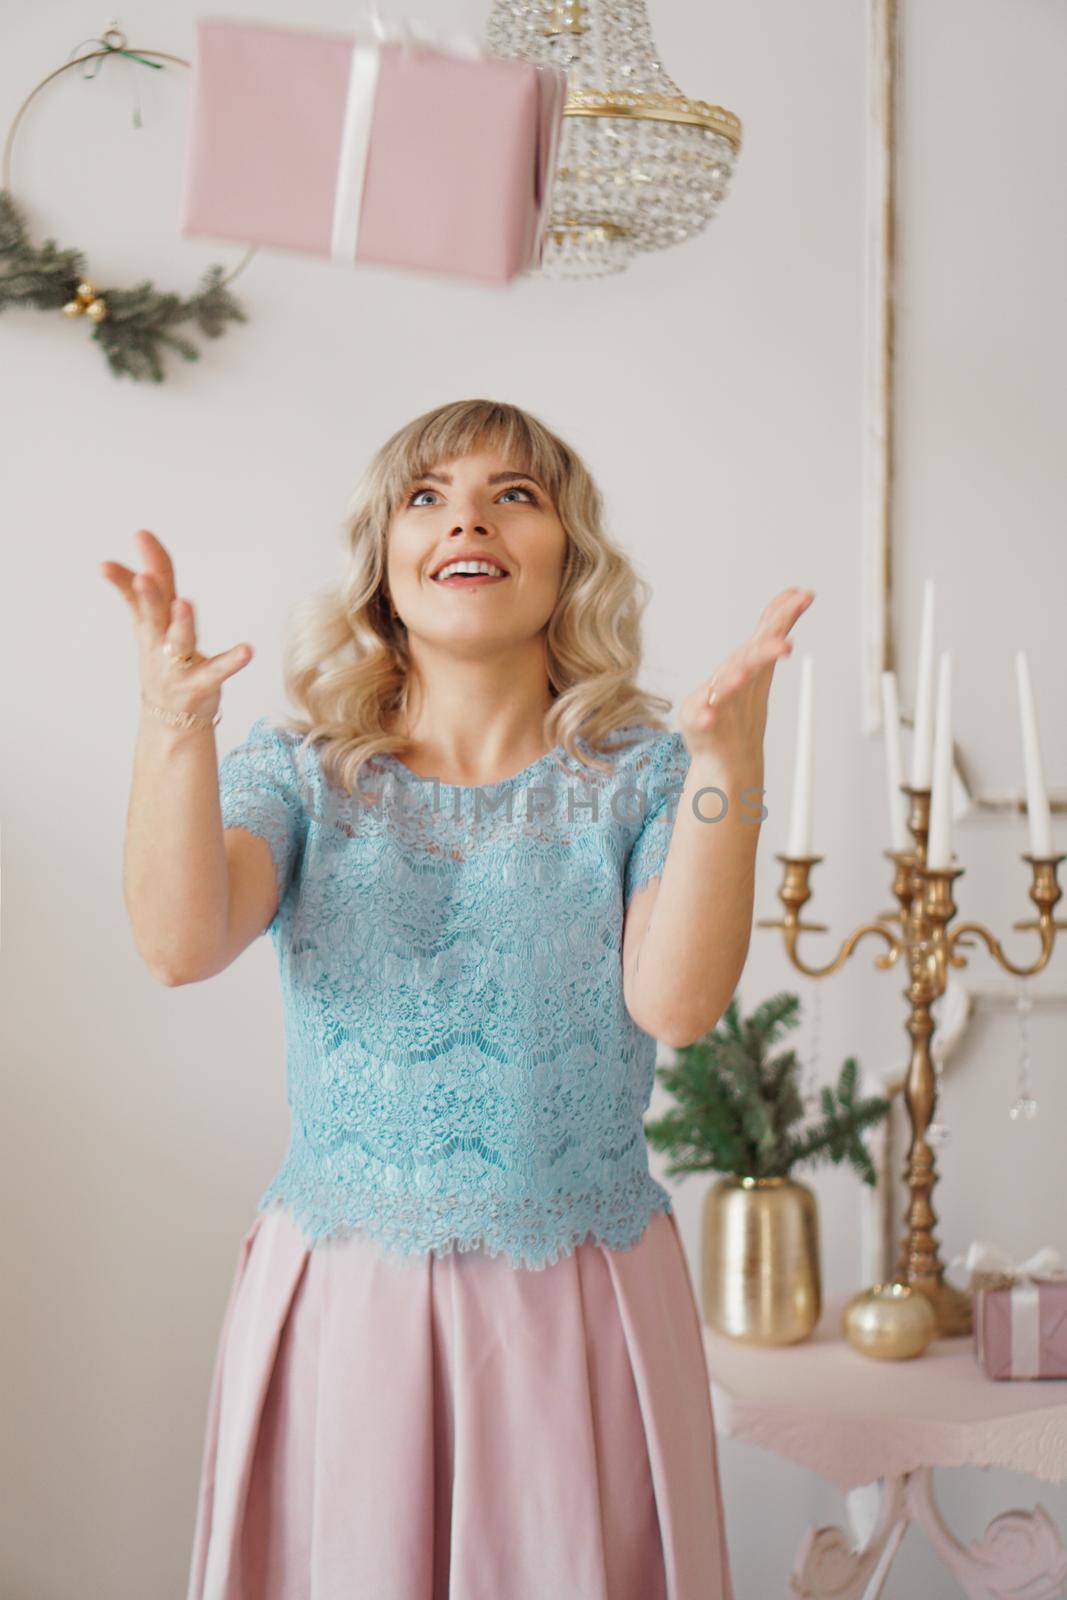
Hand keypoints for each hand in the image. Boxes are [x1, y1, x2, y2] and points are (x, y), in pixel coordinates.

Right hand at [100, 529, 253, 719]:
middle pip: (152, 614)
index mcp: (150, 625)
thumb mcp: (154, 626)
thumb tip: (146, 548)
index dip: (146, 564)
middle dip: (148, 595)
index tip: (141, 534)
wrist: (169, 720)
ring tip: (185, 604)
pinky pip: (216, 671)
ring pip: (179, 641)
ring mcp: (177, 666)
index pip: (142, 591)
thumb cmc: (164, 663)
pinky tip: (247, 650)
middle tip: (143, 576)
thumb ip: (155, 589)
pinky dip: (231, 660)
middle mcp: (159, 643)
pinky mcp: (200, 685)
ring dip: (181, 622)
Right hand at [679, 587, 814, 769]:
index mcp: (747, 661)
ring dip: (731, 680)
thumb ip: (777, 629)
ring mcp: (711, 697)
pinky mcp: (697, 721)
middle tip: (784, 645)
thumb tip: (800, 594)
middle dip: (763, 650)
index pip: (766, 634)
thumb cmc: (741, 703)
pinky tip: (709, 717)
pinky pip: (700, 718)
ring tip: (743, 676)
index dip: (782, 616)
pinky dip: (704, 717)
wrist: (723, 751)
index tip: (802, 598)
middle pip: (747, 658)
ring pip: (722, 686)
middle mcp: (729, 674)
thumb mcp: (763, 663)